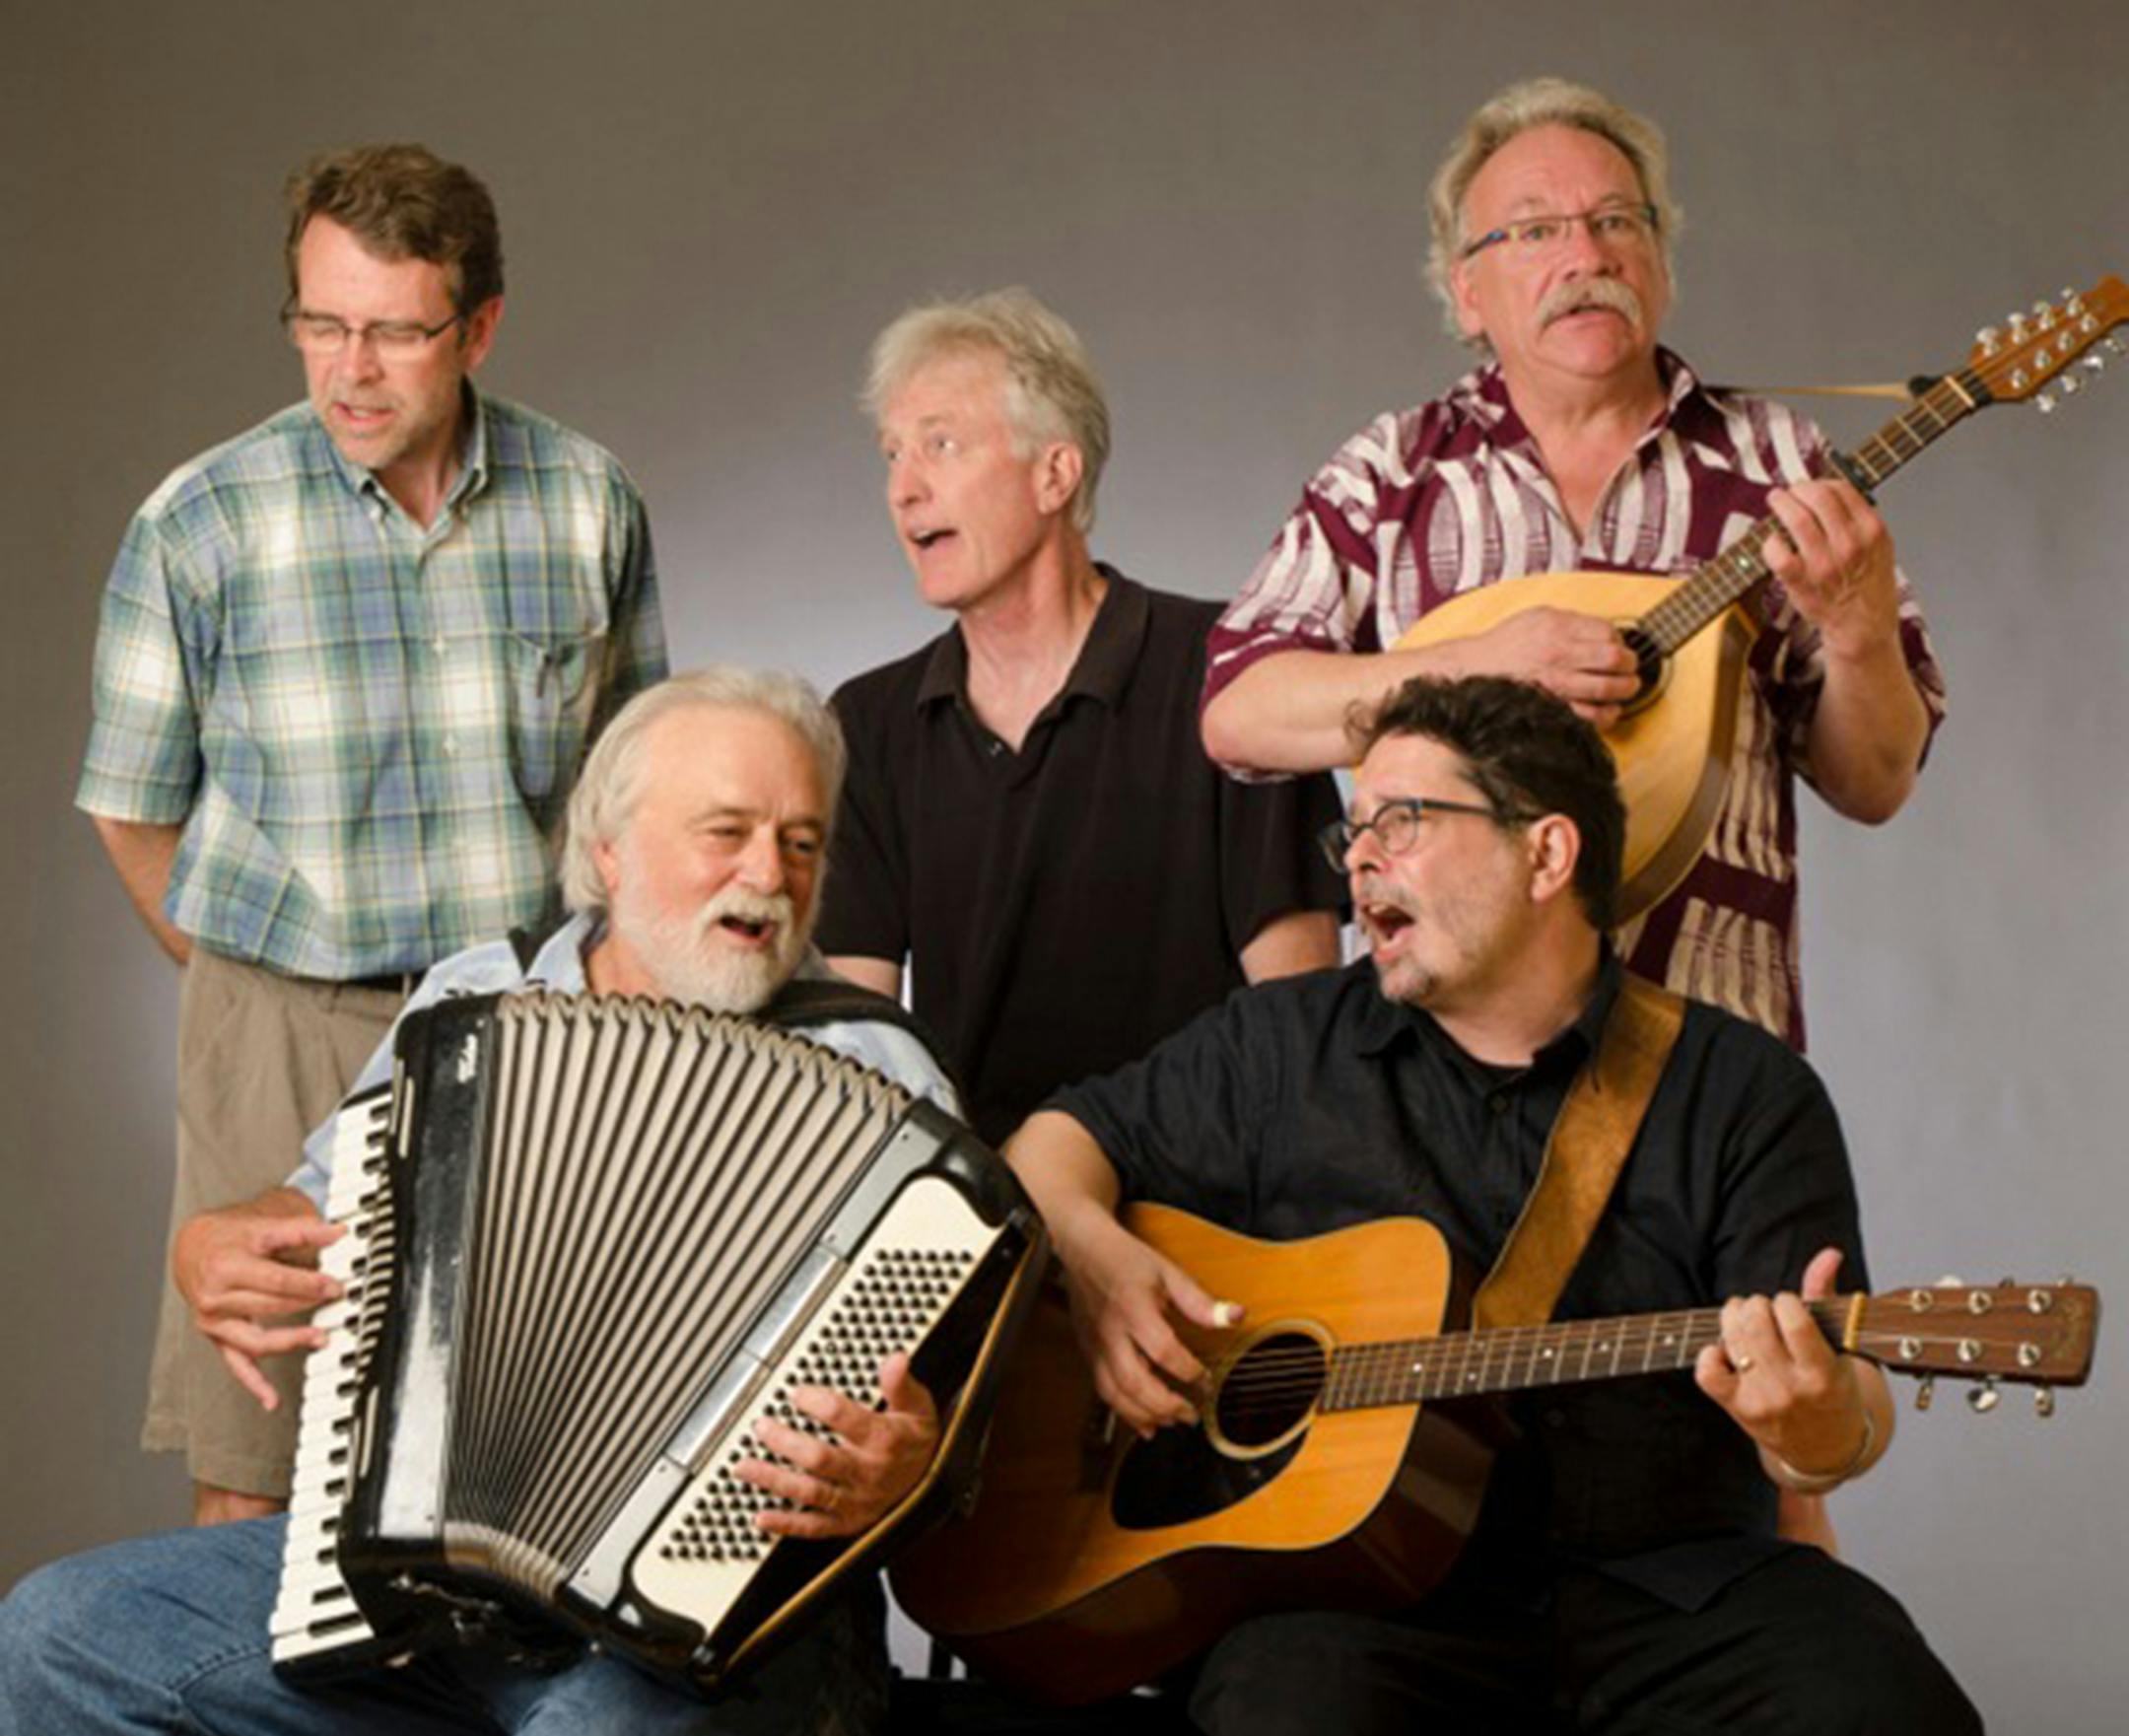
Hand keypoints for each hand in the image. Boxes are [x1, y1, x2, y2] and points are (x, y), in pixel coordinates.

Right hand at [172, 1202, 342, 1409]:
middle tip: (338, 1298)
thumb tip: (339, 1232)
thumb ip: (302, 1229)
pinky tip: (272, 1400)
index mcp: (228, 1263)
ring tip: (321, 1337)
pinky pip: (237, 1365)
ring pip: (257, 1338)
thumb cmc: (233, 1237)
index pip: (276, 1277)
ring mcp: (215, 1320)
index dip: (309, 1282)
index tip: (335, 1284)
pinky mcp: (217, 1338)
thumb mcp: (265, 1225)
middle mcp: (217, 1294)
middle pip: (270, 1305)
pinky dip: (255, 1384)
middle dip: (307, 1303)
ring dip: (291, 1341)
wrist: (193, 1248)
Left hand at [738, 1352, 938, 1539]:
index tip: (797, 1392)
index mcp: (883, 1440)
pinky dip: (786, 1524)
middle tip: (761, 1426)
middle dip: (785, 1442)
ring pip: (810, 1492)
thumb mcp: (917, 1405)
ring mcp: (856, 1501)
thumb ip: (900, 1383)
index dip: (817, 1403)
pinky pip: (815, 1528)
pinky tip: (761, 1517)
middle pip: (819, 1459)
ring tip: (743, 1467)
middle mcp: (868, 1473)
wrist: (931, 1481)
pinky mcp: (848, 1523)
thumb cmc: (916, 1439)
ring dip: (774, 1480)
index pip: (844, 1419)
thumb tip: (896, 1359)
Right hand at [1060, 1217, 1239, 1437]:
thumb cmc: (1126, 1258)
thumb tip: (1236, 1316)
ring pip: (1115, 1394)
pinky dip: (1124, 1413)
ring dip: (1144, 1415)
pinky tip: (1144, 1423)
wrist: (1083, 1249)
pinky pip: (1103, 1392)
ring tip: (1170, 1424)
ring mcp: (1096, 1346)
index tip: (1207, 1380)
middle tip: (1191, 1415)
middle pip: (1135, 1382)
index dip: (1189, 1371)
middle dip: (1166, 1406)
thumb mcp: (1168, 1272)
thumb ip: (1200, 1301)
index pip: (1163, 1351)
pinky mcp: (1089, 1353)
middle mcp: (1111, 1332)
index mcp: (1134, 1309)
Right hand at [1462, 606, 1640, 726]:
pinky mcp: (1553, 708)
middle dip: (1630, 664)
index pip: (1607, 632)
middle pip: (1614, 659)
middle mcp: (1558, 656)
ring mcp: (1556, 684)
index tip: (1619, 645)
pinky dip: (1608, 715)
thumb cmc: (1507, 644)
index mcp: (1557, 628)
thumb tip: (1606, 630)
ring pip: (1607, 688)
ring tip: (1627, 687)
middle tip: (1631, 667)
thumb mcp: (1538, 616)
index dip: (1620, 639)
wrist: (1474, 669)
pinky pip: (1590, 717)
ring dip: (1626, 689)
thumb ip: (1572, 620)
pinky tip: (1611, 710)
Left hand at [1695, 1247, 1870, 1477]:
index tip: (1787, 1305)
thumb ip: (1825, 1297)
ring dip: (1733, 1319)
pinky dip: (1711, 1353)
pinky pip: (1707, 1373)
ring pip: (1732, 1341)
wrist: (1826, 1448)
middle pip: (1756, 1326)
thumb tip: (1829, 1253)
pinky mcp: (1737, 1409)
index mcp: (1823, 1373)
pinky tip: (1728, 1350)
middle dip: (1755, 1305)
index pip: (1794, 1321)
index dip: (1785, 1302)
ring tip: (1744, 1320)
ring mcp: (1761, 1401)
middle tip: (1761, 1309)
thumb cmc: (1834, 1389)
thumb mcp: (1840, 1348)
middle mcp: (1791, 1389)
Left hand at [1761, 478, 1900, 661]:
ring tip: (1776, 501)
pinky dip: (1770, 541)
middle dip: (1798, 488)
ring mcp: (1823, 562)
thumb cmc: (1869, 587)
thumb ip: (1861, 518)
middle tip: (1789, 491)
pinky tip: (1773, 540)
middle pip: (1817, 497)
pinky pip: (1777, 551)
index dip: (1821, 481)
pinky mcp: (1801, 581)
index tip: (1812, 485)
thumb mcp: (1881, 546)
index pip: (1842, 489)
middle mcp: (1849, 544)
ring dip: (1780, 504)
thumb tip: (1832, 491)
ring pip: (1795, 518)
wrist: (1863, 626)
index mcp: (1871, 531)